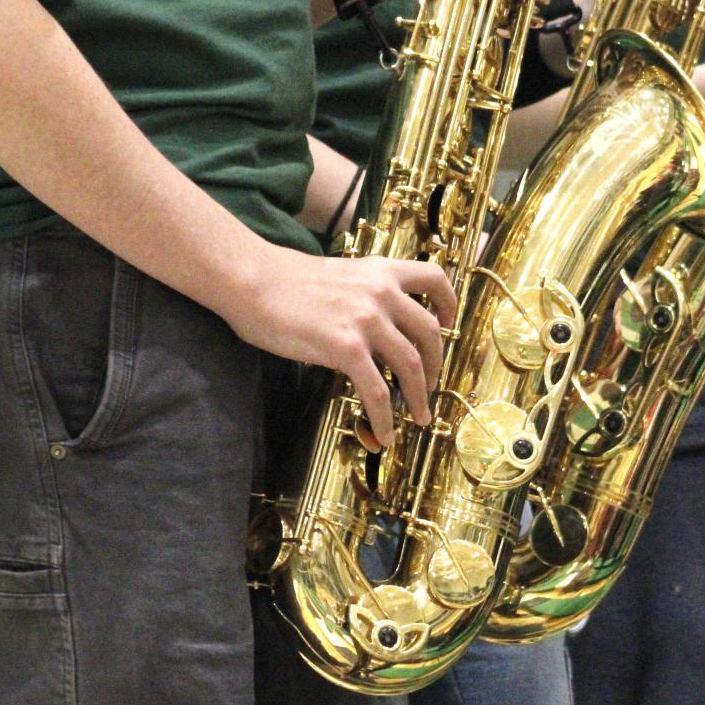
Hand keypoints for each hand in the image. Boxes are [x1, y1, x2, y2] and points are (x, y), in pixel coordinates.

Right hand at [228, 239, 456, 449]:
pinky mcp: (346, 347)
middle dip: (436, 366)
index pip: (435, 278)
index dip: (450, 304)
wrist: (254, 281)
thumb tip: (376, 329)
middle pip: (430, 333)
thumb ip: (365, 295)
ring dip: (419, 397)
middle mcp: (382, 292)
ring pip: (411, 366)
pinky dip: (385, 418)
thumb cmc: (286, 281)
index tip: (450, 324)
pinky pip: (378, 392)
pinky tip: (383, 434)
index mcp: (381, 270)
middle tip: (430, 387)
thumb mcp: (341, 276)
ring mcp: (366, 320)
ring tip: (418, 416)